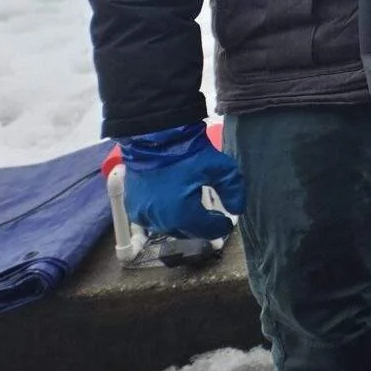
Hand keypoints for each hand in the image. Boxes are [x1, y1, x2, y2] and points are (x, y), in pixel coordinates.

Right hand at [120, 123, 246, 239]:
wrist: (154, 138)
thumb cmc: (188, 153)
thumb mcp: (220, 167)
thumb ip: (232, 190)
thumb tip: (237, 209)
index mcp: (181, 214)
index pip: (206, 230)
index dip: (220, 227)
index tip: (227, 223)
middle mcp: (160, 221)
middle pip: (187, 232)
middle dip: (202, 227)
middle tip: (213, 219)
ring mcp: (143, 216)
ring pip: (169, 228)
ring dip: (183, 223)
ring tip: (195, 213)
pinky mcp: (132, 208)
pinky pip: (153, 220)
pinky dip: (165, 217)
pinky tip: (174, 207)